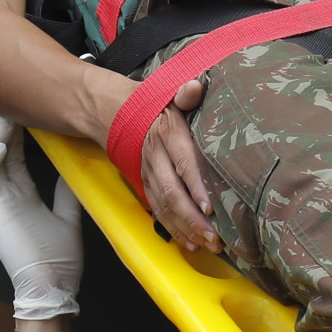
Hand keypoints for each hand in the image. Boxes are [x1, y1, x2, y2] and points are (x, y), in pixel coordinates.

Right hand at [0, 117, 82, 320]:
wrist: (52, 286)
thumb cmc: (59, 261)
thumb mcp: (68, 216)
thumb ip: (66, 191)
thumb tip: (74, 168)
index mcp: (23, 195)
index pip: (18, 155)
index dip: (22, 134)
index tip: (33, 114)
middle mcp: (7, 195)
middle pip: (2, 152)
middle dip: (8, 127)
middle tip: (18, 106)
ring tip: (7, 118)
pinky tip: (3, 145)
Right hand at [133, 75, 220, 253]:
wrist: (117, 113)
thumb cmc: (157, 105)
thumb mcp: (170, 94)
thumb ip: (185, 93)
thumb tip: (194, 86)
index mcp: (166, 133)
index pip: (182, 161)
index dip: (195, 185)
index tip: (210, 205)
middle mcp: (155, 157)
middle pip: (172, 191)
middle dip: (193, 218)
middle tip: (215, 236)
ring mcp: (148, 174)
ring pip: (165, 207)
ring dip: (186, 229)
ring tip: (209, 245)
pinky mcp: (145, 186)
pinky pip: (158, 212)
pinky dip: (174, 230)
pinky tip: (190, 243)